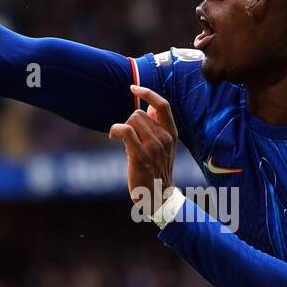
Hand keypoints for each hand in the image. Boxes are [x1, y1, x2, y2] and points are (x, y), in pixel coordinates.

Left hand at [109, 85, 177, 199]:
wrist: (159, 197)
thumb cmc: (157, 171)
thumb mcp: (164, 146)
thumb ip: (159, 126)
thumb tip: (149, 105)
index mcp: (172, 134)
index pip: (163, 105)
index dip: (147, 92)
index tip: (133, 88)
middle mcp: (165, 138)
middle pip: (139, 113)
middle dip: (129, 121)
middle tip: (127, 137)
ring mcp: (154, 147)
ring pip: (131, 120)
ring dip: (122, 128)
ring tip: (123, 141)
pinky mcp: (141, 156)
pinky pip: (125, 130)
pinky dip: (115, 130)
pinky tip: (113, 136)